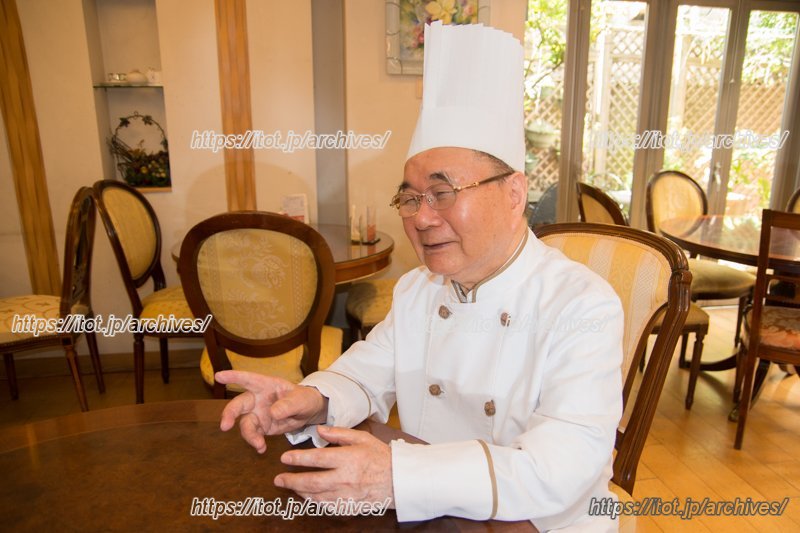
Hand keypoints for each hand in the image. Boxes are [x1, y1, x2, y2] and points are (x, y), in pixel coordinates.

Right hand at [217, 370, 327, 453]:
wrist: (309, 412)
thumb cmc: (303, 398)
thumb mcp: (300, 400)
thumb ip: (288, 405)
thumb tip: (273, 413)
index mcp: (265, 386)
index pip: (248, 379)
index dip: (233, 377)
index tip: (219, 376)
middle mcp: (257, 399)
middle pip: (238, 405)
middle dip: (229, 414)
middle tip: (225, 426)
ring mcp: (258, 414)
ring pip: (245, 424)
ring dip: (249, 435)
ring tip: (259, 444)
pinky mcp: (262, 427)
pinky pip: (254, 435)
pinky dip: (256, 443)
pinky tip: (262, 449)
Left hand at [275, 425, 394, 506]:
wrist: (398, 480)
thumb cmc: (380, 457)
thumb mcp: (362, 438)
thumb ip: (339, 433)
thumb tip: (319, 430)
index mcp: (348, 459)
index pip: (317, 459)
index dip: (298, 459)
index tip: (284, 458)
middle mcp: (345, 478)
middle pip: (311, 482)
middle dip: (291, 481)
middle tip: (278, 479)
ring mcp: (346, 495)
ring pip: (316, 496)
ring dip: (300, 492)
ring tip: (290, 486)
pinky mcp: (349, 506)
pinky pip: (326, 506)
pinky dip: (313, 502)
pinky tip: (307, 497)